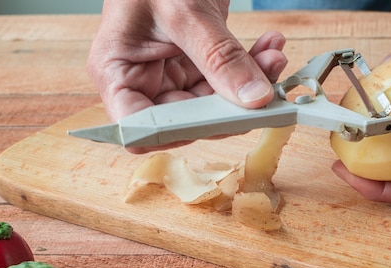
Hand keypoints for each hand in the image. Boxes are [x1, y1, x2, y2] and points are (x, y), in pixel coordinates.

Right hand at [87, 0, 287, 151]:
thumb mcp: (184, 10)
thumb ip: (219, 57)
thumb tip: (253, 99)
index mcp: (116, 71)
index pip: (138, 127)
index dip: (175, 134)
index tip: (218, 122)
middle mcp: (142, 80)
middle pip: (186, 121)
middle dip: (229, 106)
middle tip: (265, 90)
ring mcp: (170, 73)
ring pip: (215, 103)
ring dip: (249, 85)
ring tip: (274, 56)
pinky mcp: (197, 63)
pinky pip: (227, 80)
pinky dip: (252, 67)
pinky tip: (270, 47)